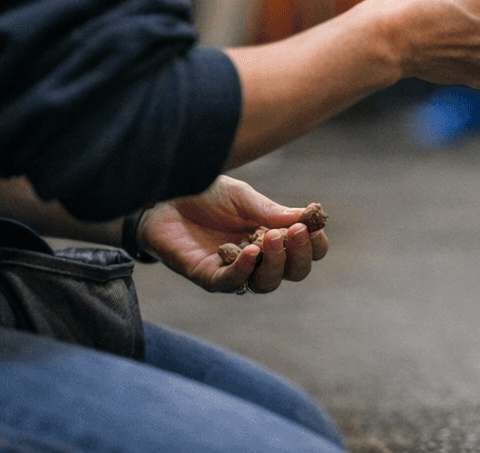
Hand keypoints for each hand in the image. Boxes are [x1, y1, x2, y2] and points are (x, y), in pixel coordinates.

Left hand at [136, 175, 327, 293]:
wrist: (164, 197)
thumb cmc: (205, 195)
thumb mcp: (242, 197)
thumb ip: (270, 210)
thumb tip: (306, 218)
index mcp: (272, 237)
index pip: (305, 252)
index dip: (314, 243)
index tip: (313, 225)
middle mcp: (258, 259)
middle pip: (292, 272)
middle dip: (300, 255)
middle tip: (296, 232)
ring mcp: (234, 270)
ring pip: (266, 283)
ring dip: (276, 262)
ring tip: (274, 237)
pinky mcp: (208, 276)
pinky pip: (232, 282)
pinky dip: (244, 270)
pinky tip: (251, 251)